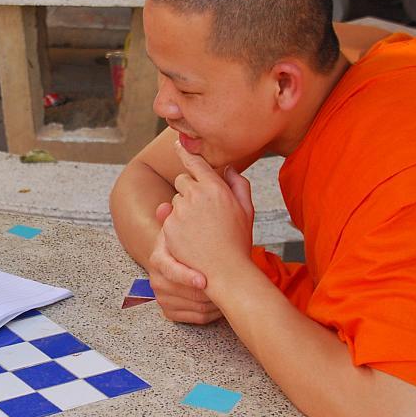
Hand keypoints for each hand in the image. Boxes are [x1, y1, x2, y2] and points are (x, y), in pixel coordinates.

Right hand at [147, 205, 223, 324]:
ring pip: (196, 307)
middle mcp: (157, 280)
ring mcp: (163, 297)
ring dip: (216, 303)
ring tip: (232, 293)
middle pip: (187, 293)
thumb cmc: (190, 245)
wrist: (182, 262)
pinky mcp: (170, 312)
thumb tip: (166, 205)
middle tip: (230, 286)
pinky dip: (212, 314)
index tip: (204, 281)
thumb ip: (182, 217)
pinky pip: (195, 318)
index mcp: (159, 258)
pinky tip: (224, 303)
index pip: (169, 270)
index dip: (186, 277)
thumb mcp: (186, 229)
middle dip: (210, 292)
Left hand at [160, 142, 255, 294]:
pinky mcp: (169, 226)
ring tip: (199, 228)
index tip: (177, 145)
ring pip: (174, 200)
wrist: (225, 271)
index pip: (196, 162)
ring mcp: (180, 210)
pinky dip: (176, 224)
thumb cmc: (238, 241)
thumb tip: (228, 168)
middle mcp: (196, 195)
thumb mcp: (246, 210)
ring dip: (183, 208)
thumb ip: (238, 184)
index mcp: (216, 188)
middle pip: (182, 180)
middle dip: (189, 189)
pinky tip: (190, 238)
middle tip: (202, 209)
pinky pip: (168, 217)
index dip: (185, 152)